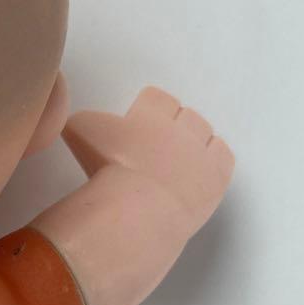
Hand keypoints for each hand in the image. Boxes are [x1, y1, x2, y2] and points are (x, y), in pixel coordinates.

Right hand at [62, 87, 233, 231]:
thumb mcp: (80, 132)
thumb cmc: (107, 165)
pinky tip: (196, 177)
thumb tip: (85, 122)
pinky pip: (224, 160)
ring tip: (178, 164)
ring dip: (196, 146)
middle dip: (174, 127)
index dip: (147, 110)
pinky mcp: (217, 179)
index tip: (138, 124)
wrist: (137, 206)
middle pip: (187, 116)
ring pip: (209, 137)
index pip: (157, 98)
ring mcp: (203, 153)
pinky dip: (212, 164)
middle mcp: (182, 127)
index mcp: (152, 111)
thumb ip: (84, 119)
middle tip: (156, 148)